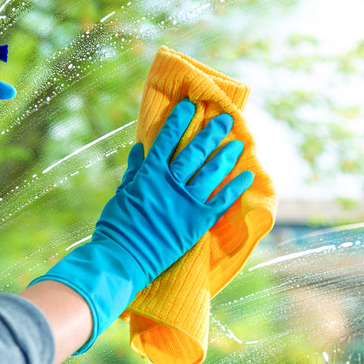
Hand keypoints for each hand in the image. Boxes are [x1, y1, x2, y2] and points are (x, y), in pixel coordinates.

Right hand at [30, 99, 252, 352]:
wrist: (122, 257)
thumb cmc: (116, 228)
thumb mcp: (122, 195)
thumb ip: (134, 172)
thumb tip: (140, 148)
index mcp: (149, 174)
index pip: (167, 140)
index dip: (179, 121)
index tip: (190, 106)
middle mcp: (170, 183)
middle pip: (195, 151)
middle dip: (211, 133)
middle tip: (225, 119)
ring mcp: (186, 202)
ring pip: (211, 172)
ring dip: (226, 155)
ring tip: (238, 144)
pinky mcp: (197, 221)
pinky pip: (222, 200)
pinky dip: (235, 187)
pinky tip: (247, 175)